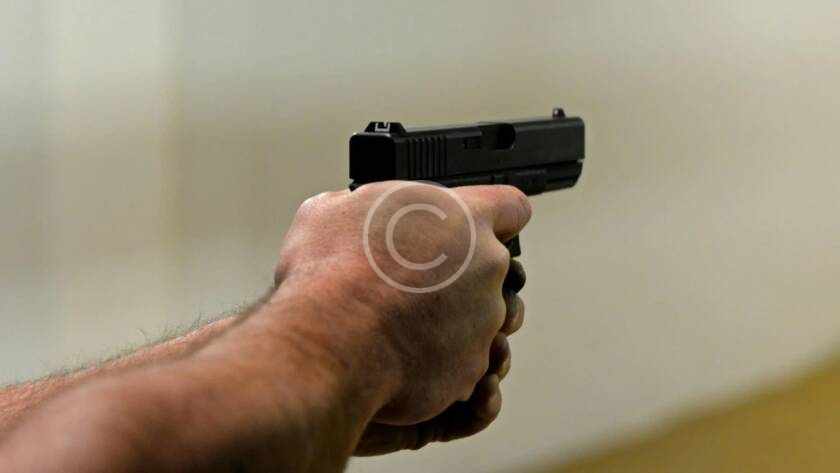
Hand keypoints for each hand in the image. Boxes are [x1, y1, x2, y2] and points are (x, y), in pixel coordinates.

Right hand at [273, 182, 530, 425]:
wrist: (332, 343)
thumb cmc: (333, 273)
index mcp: (465, 219)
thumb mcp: (331, 210)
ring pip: (478, 318)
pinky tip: (399, 356)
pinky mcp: (470, 368)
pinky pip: (461, 361)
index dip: (493, 217)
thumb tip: (350, 210)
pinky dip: (437, 361)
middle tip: (414, 283)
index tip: (472, 228)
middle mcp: (487, 268)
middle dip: (460, 275)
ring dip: (450, 320)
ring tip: (403, 325)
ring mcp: (483, 322)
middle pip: (491, 268)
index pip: (511, 206)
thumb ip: (362, 205)